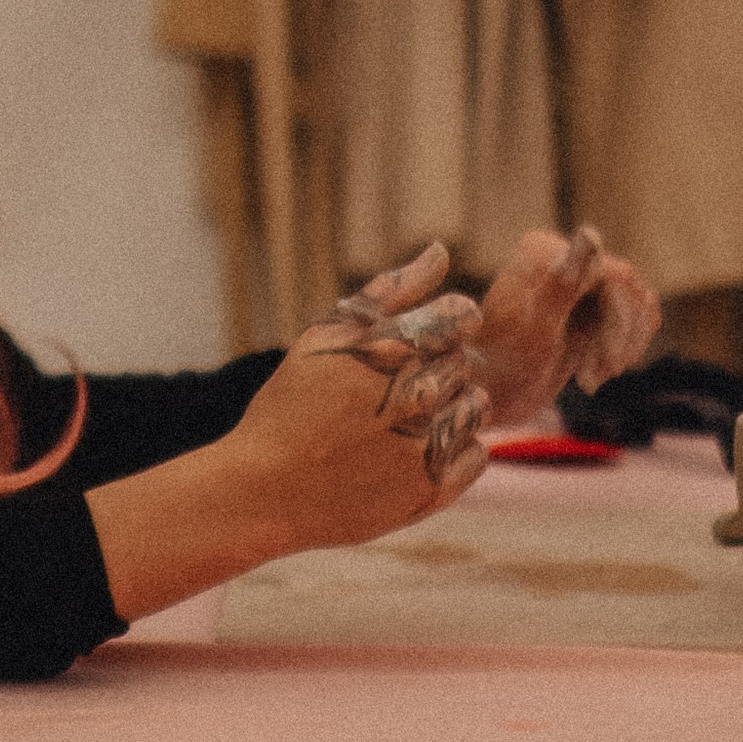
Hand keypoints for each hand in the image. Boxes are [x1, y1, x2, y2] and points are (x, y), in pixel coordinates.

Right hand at [219, 242, 492, 553]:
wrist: (264, 489)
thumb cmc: (291, 403)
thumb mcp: (326, 335)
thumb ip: (390, 290)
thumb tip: (442, 251)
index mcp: (390, 348)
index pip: (463, 316)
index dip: (446, 324)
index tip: (418, 340)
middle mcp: (415, 396)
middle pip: (467, 362)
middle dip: (439, 368)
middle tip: (393, 389)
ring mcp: (426, 446)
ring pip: (478, 407)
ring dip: (451, 407)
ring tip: (403, 420)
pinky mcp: (432, 490)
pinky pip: (477, 455)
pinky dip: (455, 450)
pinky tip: (410, 450)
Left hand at [472, 227, 661, 426]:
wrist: (486, 395)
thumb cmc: (505, 363)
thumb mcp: (538, 326)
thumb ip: (564, 282)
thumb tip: (590, 233)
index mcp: (545, 250)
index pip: (616, 275)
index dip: (620, 319)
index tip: (611, 363)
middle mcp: (562, 257)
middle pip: (628, 291)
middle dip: (619, 338)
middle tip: (596, 377)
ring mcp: (577, 282)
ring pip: (634, 305)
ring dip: (621, 347)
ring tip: (591, 379)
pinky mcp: (587, 307)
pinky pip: (631, 317)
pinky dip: (622, 348)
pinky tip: (596, 374)